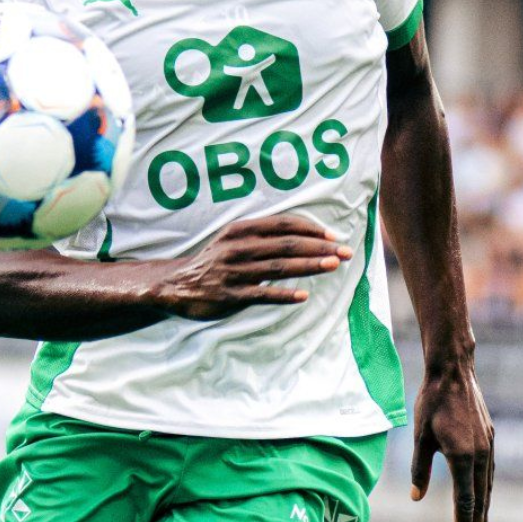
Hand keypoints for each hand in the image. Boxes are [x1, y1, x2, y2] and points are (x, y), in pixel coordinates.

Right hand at [151, 215, 350, 320]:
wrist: (177, 284)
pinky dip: (284, 295)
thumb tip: (301, 237)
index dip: (311, 229)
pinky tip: (303, 296)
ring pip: (279, 267)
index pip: (283, 224)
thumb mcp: (233, 240)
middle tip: (345, 252)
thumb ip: (262, 236)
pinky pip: (262, 294)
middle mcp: (238, 247)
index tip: (334, 237)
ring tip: (333, 266)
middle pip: (287, 245)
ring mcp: (234, 271)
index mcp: (241, 230)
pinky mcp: (230, 295)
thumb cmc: (214, 261)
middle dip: (319, 248)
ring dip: (309, 266)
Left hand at [410, 364, 493, 521]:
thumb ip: (419, 468)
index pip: (464, 501)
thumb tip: (416, 496)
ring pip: (487, 486)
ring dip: (484, 511)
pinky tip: (483, 498)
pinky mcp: (490, 437)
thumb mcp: (420, 436)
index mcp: (462, 456)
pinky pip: (489, 471)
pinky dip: (487, 489)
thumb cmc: (432, 402)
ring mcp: (488, 446)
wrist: (453, 371)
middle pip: (480, 500)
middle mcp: (480, 454)